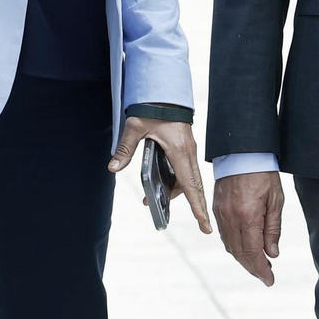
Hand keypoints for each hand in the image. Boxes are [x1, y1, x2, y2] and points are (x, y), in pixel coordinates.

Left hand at [107, 116, 211, 233]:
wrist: (165, 92)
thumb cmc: (153, 107)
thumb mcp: (135, 127)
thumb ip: (126, 148)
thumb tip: (113, 167)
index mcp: (179, 151)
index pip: (191, 185)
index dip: (198, 206)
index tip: (205, 224)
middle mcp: (188, 152)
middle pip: (194, 186)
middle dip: (197, 206)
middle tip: (202, 226)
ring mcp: (189, 149)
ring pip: (189, 178)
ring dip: (177, 191)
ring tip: (150, 200)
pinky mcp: (186, 146)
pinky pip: (185, 169)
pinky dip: (178, 181)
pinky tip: (160, 183)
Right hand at [214, 171, 284, 285]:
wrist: (242, 151)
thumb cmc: (263, 172)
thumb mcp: (276, 200)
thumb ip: (273, 229)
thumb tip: (272, 254)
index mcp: (247, 216)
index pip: (253, 252)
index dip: (261, 270)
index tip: (269, 280)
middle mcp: (231, 218)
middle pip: (240, 253)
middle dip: (253, 268)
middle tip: (266, 276)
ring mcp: (221, 214)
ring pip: (230, 246)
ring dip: (243, 259)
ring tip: (258, 264)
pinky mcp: (217, 209)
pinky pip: (224, 235)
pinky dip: (234, 246)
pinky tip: (244, 249)